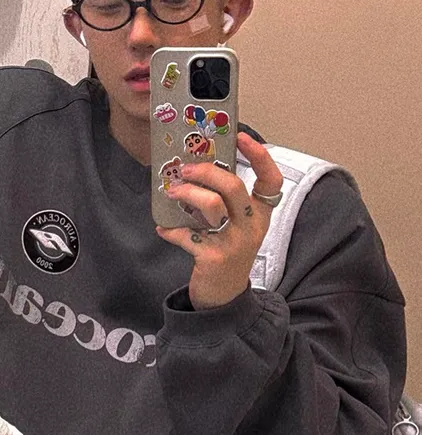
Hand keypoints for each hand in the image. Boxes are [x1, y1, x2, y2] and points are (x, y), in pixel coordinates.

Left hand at [156, 133, 283, 309]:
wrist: (223, 296)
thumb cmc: (226, 252)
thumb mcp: (235, 226)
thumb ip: (224, 202)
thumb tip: (196, 169)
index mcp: (260, 214)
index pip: (271, 180)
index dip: (260, 156)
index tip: (241, 137)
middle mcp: (251, 226)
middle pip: (234, 187)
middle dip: (208, 172)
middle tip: (187, 169)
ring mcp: (234, 242)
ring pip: (212, 206)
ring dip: (188, 194)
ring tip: (173, 192)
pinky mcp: (213, 257)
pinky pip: (188, 235)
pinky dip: (172, 230)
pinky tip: (163, 228)